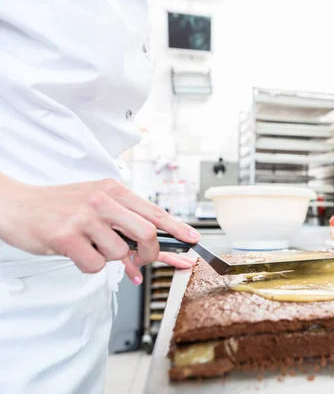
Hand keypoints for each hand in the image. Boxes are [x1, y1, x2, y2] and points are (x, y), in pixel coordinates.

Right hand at [0, 176, 199, 283]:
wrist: (16, 205)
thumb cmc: (59, 208)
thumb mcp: (96, 206)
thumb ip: (125, 226)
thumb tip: (153, 254)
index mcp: (114, 190)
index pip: (155, 212)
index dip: (178, 229)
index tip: (193, 241)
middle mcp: (103, 200)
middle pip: (147, 235)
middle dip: (149, 255)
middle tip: (140, 260)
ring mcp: (85, 217)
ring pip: (119, 254)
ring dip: (108, 259)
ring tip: (89, 245)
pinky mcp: (67, 236)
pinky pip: (94, 265)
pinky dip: (88, 266)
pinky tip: (75, 251)